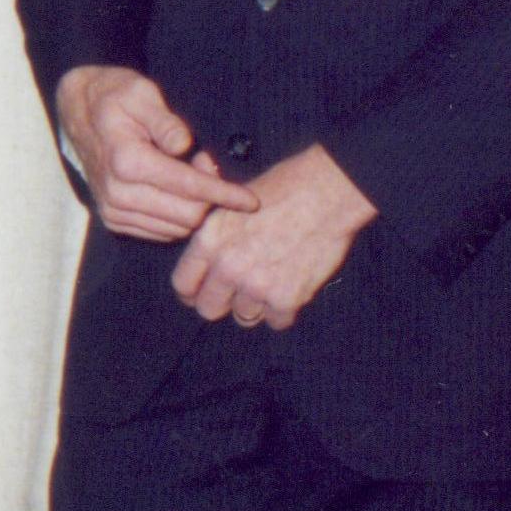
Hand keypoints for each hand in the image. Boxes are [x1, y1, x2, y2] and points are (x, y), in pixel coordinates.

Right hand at [55, 66, 256, 241]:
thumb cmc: (114, 97)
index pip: (188, 188)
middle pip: (186, 215)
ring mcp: (113, 209)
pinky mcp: (113, 218)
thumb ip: (164, 121)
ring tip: (189, 173)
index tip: (251, 200)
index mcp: (126, 161)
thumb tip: (183, 145)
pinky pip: (160, 232)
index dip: (224, 194)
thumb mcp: (140, 93)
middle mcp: (117, 192)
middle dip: (209, 197)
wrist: (77, 112)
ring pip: (175, 228)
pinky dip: (176, 217)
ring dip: (192, 206)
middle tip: (208, 164)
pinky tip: (175, 190)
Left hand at [174, 144, 374, 330]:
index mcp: (209, 240)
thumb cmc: (283, 188)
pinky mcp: (287, 297)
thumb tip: (202, 256)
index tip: (204, 291)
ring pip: (244, 317)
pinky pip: (277, 322)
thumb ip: (213, 234)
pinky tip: (290, 289)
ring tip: (270, 283)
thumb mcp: (232, 202)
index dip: (193, 291)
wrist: (327, 193)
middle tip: (238, 293)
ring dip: (256, 305)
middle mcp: (227, 266)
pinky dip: (283, 311)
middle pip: (209, 309)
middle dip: (222, 303)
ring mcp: (257, 285)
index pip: (182, 285)